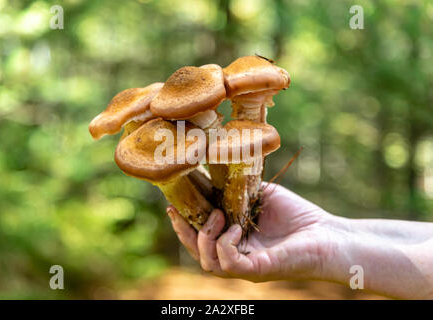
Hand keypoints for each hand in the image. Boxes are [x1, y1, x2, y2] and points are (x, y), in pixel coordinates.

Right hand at [166, 182, 335, 281]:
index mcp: (235, 241)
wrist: (327, 234)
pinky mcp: (257, 269)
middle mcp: (237, 256)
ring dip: (205, 237)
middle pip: (198, 253)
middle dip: (183, 232)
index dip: (184, 223)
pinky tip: (234, 228)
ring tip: (218, 216)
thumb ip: (237, 192)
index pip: (201, 237)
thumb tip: (213, 175)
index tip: (172, 204)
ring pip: (207, 262)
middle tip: (175, 212)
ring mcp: (246, 265)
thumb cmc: (297, 217)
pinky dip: (224, 244)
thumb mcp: (260, 197)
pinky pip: (228, 264)